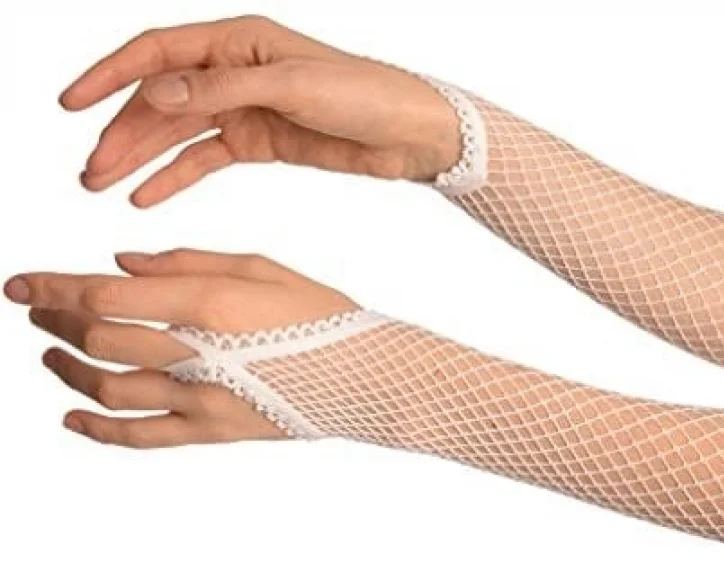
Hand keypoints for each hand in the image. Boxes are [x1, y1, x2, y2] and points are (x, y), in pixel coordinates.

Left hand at [4, 249, 356, 446]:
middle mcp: (200, 353)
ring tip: (51, 355)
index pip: (109, 296)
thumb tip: (124, 263)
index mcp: (213, 304)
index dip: (55, 288)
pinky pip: (141, 437)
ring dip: (70, 370)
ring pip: (111, 388)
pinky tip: (72, 417)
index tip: (20, 283)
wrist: (364, 376)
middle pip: (101, 339)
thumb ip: (188, 261)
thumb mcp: (262, 267)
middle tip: (36, 311)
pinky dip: (98, 430)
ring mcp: (204, 399)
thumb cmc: (321, 313)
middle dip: (57, 322)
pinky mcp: (212, 432)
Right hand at [64, 15, 461, 207]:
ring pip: (177, 132)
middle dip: (121, 131)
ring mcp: (246, 108)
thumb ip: (222, 90)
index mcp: (240, 42)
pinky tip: (145, 195)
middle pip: (161, 99)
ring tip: (101, 185)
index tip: (69, 103)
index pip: (158, 53)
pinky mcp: (261, 142)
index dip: (109, 75)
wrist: (411, 134)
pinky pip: (205, 159)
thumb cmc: (365, 94)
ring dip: (139, 157)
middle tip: (89, 170)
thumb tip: (156, 93)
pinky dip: (175, 176)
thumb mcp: (292, 87)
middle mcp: (235, 71)